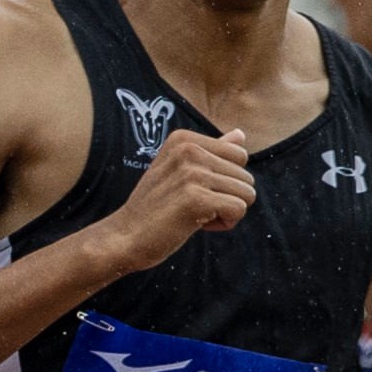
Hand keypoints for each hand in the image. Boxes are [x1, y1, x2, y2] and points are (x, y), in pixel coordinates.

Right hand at [105, 126, 256, 274]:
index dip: (224, 179)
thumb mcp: (179, 170)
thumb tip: (241, 135)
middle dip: (226, 197)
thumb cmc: (154, 207)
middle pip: (245, 176)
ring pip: (246, 194)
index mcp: (184, 139)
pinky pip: (239, 210)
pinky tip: (198, 225)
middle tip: (192, 206)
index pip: (239, 155)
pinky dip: (225, 223)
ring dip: (225, 212)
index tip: (194, 190)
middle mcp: (189, 149)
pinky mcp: (196, 199)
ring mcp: (192, 173)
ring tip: (194, 215)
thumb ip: (212, 152)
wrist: (125, 237)